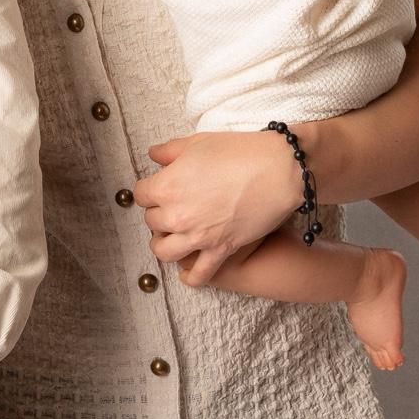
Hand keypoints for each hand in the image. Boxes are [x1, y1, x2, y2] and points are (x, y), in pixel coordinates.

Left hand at [133, 129, 303, 282]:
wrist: (277, 170)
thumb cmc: (238, 153)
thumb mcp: (197, 143)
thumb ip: (169, 151)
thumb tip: (153, 155)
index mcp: (167, 187)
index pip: (140, 194)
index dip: (149, 189)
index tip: (157, 186)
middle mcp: (177, 215)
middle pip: (151, 221)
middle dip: (157, 212)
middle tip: (170, 206)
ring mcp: (198, 236)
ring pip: (164, 251)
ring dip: (163, 243)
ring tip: (171, 236)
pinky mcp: (221, 250)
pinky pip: (198, 274)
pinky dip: (190, 276)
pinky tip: (187, 270)